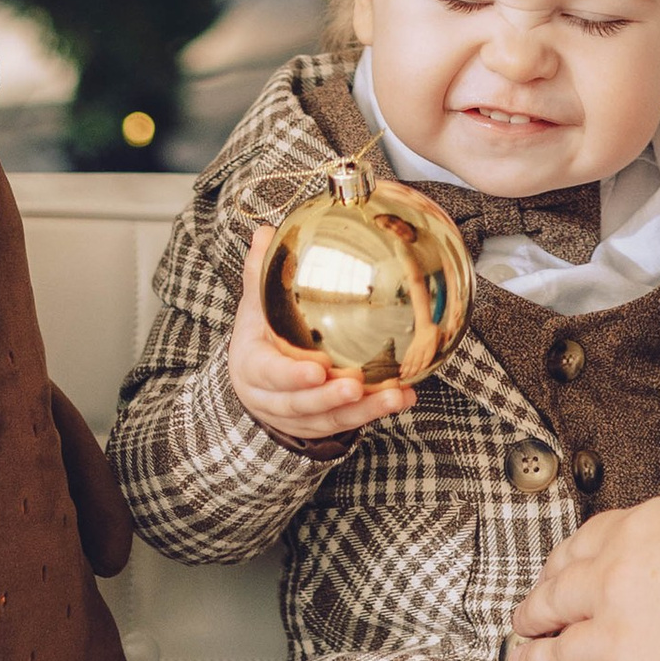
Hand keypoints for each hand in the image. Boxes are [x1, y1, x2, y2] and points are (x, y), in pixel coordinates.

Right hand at [227, 223, 416, 456]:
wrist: (255, 383)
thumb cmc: (260, 338)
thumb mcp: (254, 308)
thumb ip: (260, 274)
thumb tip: (265, 233)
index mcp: (254, 369)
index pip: (271, 374)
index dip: (292, 375)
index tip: (317, 368)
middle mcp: (273, 400)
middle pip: (302, 405)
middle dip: (330, 397)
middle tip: (357, 384)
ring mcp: (298, 418)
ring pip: (332, 420)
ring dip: (366, 409)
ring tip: (397, 395)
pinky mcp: (321, 427)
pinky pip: (350, 423)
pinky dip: (377, 411)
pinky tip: (406, 397)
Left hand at [506, 496, 659, 660]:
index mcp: (643, 531)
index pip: (586, 543)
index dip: (564, 564)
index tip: (558, 572)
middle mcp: (617, 581)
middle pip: (556, 595)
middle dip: (536, 609)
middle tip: (524, 619)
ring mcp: (617, 641)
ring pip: (554, 651)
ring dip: (530, 658)